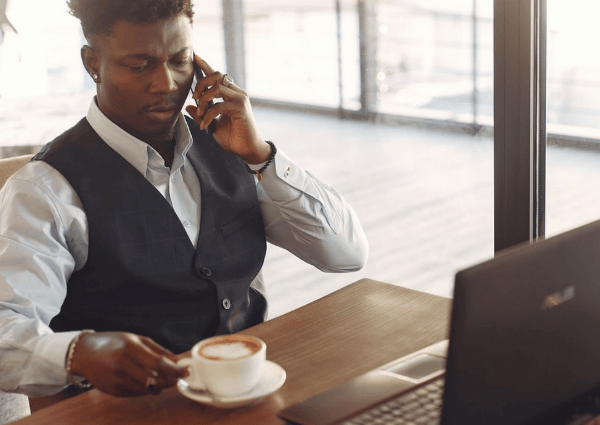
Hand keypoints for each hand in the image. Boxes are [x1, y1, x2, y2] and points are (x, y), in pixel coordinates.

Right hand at [68, 332, 185, 396]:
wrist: (84, 354)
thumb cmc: (113, 343)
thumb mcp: (137, 339)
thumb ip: (158, 350)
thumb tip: (178, 360)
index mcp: (130, 348)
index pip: (158, 363)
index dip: (174, 370)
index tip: (184, 372)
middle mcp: (122, 366)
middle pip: (155, 380)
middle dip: (170, 381)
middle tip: (177, 377)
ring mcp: (116, 381)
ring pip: (147, 390)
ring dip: (159, 386)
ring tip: (163, 378)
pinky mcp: (113, 391)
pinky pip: (137, 393)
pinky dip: (146, 388)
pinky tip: (146, 380)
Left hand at [185, 55, 270, 164]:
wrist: (248, 150)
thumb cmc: (233, 138)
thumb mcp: (213, 125)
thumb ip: (202, 114)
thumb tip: (189, 106)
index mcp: (231, 94)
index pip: (217, 76)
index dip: (206, 66)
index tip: (195, 58)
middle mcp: (237, 93)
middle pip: (216, 75)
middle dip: (201, 84)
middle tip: (194, 98)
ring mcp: (240, 99)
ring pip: (217, 87)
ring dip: (204, 100)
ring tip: (201, 114)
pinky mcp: (240, 108)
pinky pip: (218, 106)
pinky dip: (208, 115)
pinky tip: (205, 125)